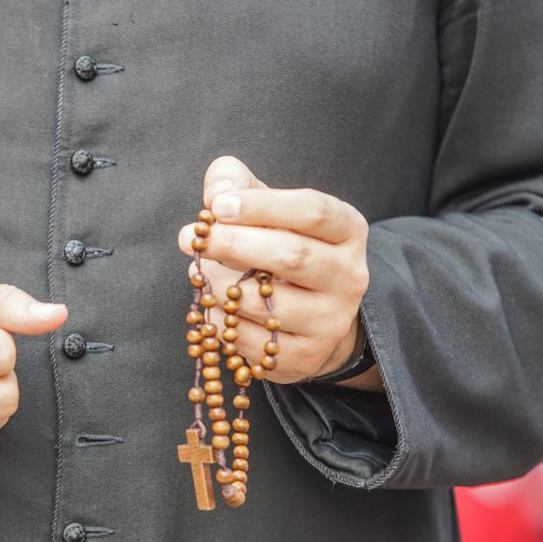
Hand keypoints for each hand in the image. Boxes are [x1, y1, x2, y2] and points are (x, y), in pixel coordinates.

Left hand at [177, 156, 372, 385]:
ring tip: (201, 272)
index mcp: (347, 230)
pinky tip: (213, 306)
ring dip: (220, 286)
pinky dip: (221, 322)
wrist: (311, 315)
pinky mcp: (306, 356)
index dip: (262, 205)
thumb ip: (239, 185)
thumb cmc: (281, 246)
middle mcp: (349, 276)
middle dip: (234, 244)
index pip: (312, 211)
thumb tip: (217, 191)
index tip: (218, 206)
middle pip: (291, 256)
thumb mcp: (267, 208)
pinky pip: (251, 341)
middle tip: (194, 238)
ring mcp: (330, 321)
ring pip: (265, 303)